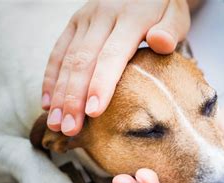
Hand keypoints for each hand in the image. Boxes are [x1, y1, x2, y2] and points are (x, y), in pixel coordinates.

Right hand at [42, 0, 190, 135]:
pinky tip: (48, 103)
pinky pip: (58, 52)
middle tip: (69, 128)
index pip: (112, 55)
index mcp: (131, 17)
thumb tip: (160, 42)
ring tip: (56, 123)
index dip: (101, 84)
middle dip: (74, 98)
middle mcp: (102, 16)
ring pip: (67, 59)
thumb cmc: (164, 8)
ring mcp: (84, 19)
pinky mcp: (74, 23)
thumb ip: (170, 29)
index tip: (94, 112)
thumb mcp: (175, 15)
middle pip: (83, 61)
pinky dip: (51, 78)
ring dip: (59, 94)